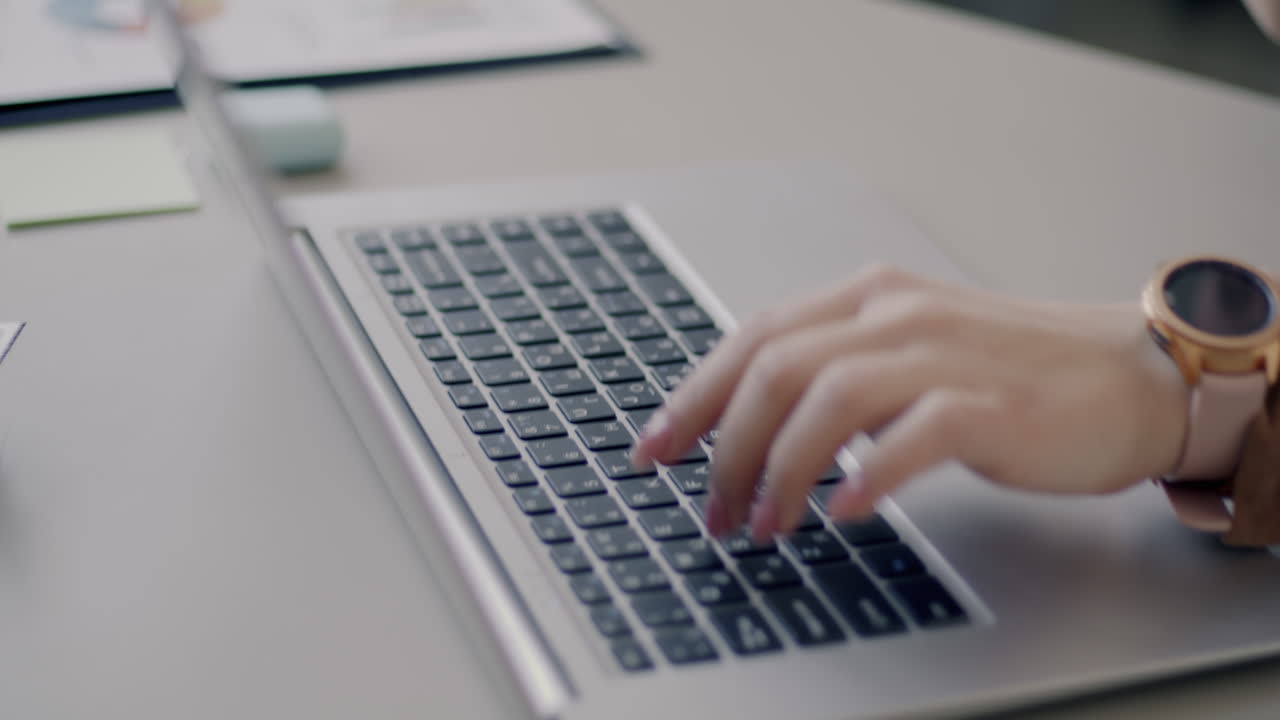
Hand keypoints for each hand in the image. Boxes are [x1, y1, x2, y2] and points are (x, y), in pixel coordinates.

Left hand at [630, 265, 1189, 540]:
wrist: (1126, 375)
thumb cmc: (1009, 372)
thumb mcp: (904, 354)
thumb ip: (835, 373)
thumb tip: (750, 427)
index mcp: (866, 298)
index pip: (754, 337)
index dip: (694, 396)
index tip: (652, 449)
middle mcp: (895, 314)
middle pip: (774, 368)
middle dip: (722, 446)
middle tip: (708, 508)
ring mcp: (943, 354)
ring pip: (828, 398)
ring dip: (780, 469)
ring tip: (764, 526)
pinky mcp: (992, 403)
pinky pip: (914, 435)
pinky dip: (869, 474)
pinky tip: (845, 512)